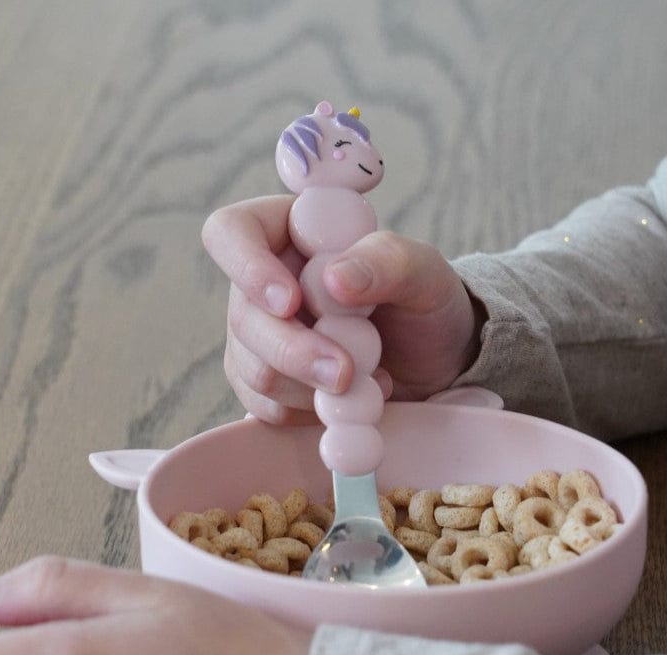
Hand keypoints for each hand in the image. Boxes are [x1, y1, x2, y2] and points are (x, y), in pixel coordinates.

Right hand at [202, 196, 480, 424]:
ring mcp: (259, 336)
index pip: (231, 233)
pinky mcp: (267, 384)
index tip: (291, 301)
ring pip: (252, 369)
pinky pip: (266, 407)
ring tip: (369, 379)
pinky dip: (311, 411)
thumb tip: (333, 279)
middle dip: (294, 352)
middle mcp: (262, 282)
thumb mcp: (424, 272)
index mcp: (288, 230)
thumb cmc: (426, 302)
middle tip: (344, 373)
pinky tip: (352, 400)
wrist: (434, 362)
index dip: (248, 268)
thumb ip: (386, 263)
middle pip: (242, 317)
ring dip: (309, 386)